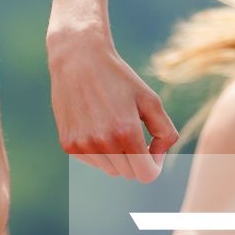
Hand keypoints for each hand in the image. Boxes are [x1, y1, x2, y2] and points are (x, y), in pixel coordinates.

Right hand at [46, 28, 177, 182]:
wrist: (78, 59)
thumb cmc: (118, 78)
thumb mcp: (150, 100)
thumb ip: (165, 133)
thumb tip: (158, 158)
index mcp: (126, 132)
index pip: (146, 175)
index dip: (154, 166)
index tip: (152, 150)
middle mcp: (103, 143)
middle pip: (129, 174)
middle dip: (136, 159)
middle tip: (133, 132)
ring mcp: (83, 145)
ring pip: (110, 170)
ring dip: (117, 156)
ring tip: (113, 126)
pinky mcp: (69, 145)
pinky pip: (93, 162)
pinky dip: (99, 151)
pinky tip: (96, 125)